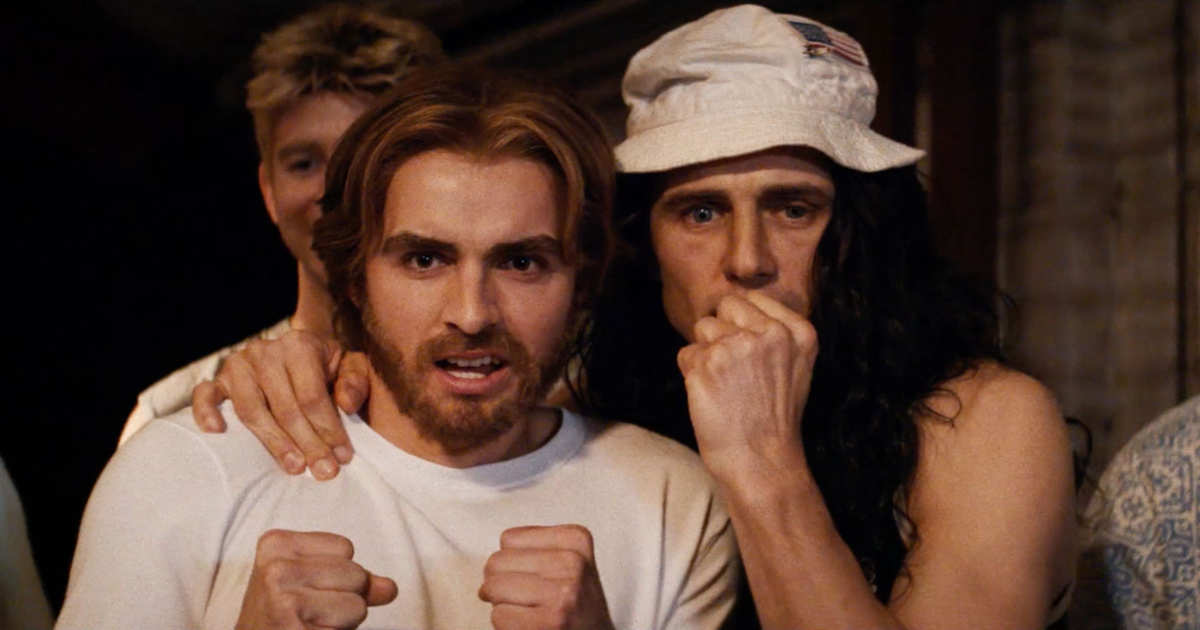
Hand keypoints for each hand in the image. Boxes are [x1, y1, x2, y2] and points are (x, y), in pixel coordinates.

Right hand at [190, 330, 371, 478]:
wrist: (299, 353)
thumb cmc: (327, 367)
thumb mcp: (350, 367)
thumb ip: (355, 382)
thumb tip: (346, 404)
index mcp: (300, 344)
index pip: (313, 395)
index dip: (329, 429)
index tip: (342, 458)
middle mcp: (265, 351)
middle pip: (285, 407)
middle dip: (308, 443)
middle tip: (323, 471)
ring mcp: (238, 364)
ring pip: (252, 410)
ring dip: (273, 442)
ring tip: (294, 467)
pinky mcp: (218, 379)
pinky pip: (205, 395)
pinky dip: (206, 412)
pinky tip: (218, 433)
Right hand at [236, 529, 396, 629]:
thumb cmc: (281, 612)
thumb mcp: (310, 581)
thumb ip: (353, 578)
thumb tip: (390, 588)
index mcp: (276, 543)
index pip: (345, 547)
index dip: (339, 573)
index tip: (307, 588)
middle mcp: (276, 569)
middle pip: (355, 575)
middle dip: (345, 597)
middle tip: (311, 611)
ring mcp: (282, 600)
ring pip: (357, 605)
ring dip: (343, 621)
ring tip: (311, 623)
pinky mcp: (292, 629)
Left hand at [479, 525, 614, 629]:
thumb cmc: (577, 607)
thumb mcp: (569, 564)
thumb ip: (533, 550)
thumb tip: (492, 562)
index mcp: (575, 539)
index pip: (509, 539)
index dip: (512, 564)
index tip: (535, 580)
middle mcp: (573, 563)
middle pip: (497, 562)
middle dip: (501, 584)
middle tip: (528, 600)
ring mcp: (563, 594)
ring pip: (493, 588)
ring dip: (503, 605)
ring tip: (531, 613)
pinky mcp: (551, 621)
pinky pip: (499, 616)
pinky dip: (507, 626)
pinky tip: (532, 626)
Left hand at [675, 292, 816, 477]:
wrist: (761, 462)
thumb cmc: (773, 418)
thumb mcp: (795, 366)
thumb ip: (774, 332)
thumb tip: (734, 306)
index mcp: (797, 331)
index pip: (751, 299)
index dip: (742, 325)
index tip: (751, 358)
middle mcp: (770, 333)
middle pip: (725, 306)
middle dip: (722, 332)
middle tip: (735, 371)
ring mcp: (737, 346)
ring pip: (702, 328)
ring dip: (705, 354)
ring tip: (724, 386)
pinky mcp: (707, 363)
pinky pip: (685, 354)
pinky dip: (691, 374)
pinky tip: (711, 396)